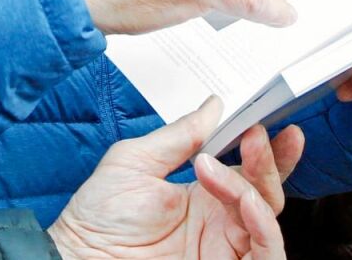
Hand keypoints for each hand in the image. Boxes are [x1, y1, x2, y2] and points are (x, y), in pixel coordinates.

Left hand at [48, 97, 302, 259]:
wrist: (77, 258)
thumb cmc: (95, 219)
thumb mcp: (134, 162)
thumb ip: (178, 136)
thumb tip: (214, 106)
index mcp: (202, 195)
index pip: (246, 170)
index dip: (268, 149)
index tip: (275, 123)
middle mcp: (219, 222)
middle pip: (264, 191)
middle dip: (267, 160)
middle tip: (256, 135)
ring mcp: (225, 249)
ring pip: (268, 217)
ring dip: (259, 185)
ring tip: (239, 161)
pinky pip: (266, 252)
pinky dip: (265, 226)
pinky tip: (246, 202)